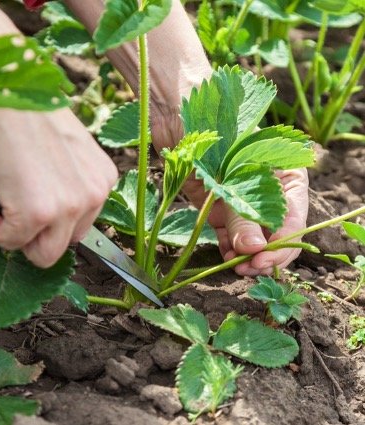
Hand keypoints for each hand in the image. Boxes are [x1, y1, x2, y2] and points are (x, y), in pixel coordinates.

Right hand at [0, 101, 116, 267]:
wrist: (4, 86)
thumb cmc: (26, 111)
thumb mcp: (61, 153)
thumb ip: (64, 184)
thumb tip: (45, 215)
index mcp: (102, 179)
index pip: (81, 224)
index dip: (53, 224)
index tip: (28, 210)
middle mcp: (94, 194)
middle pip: (67, 243)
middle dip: (38, 235)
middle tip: (12, 212)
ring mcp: (71, 205)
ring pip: (45, 254)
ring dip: (17, 237)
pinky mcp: (41, 212)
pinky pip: (11, 241)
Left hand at [151, 112, 308, 275]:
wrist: (177, 110)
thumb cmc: (212, 126)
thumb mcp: (231, 171)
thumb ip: (241, 212)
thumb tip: (254, 250)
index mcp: (284, 173)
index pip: (293, 217)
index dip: (282, 244)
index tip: (264, 261)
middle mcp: (266, 189)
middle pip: (275, 231)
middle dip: (265, 253)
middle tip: (250, 270)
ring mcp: (241, 198)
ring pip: (252, 236)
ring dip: (246, 255)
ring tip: (237, 268)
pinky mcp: (218, 204)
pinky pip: (229, 233)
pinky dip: (229, 247)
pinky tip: (226, 258)